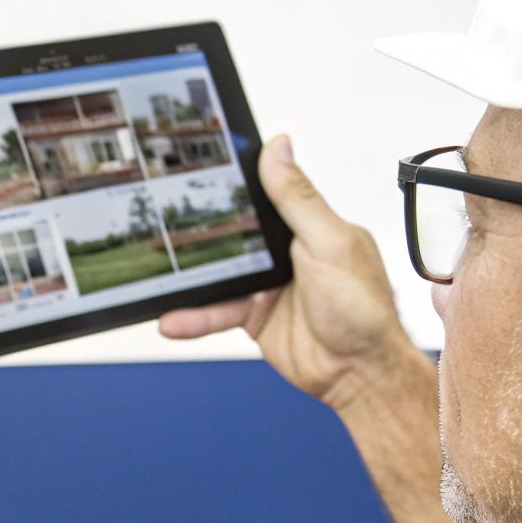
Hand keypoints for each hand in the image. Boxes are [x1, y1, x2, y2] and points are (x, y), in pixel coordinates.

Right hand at [160, 136, 417, 408]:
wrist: (360, 375)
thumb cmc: (364, 309)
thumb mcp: (330, 244)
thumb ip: (299, 199)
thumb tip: (278, 147)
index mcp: (308, 224)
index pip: (264, 193)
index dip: (233, 183)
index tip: (196, 169)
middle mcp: (286, 251)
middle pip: (232, 233)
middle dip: (198, 232)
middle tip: (160, 224)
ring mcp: (268, 284)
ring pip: (218, 274)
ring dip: (189, 281)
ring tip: (157, 280)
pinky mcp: (255, 315)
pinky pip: (217, 311)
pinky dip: (194, 316)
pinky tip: (173, 319)